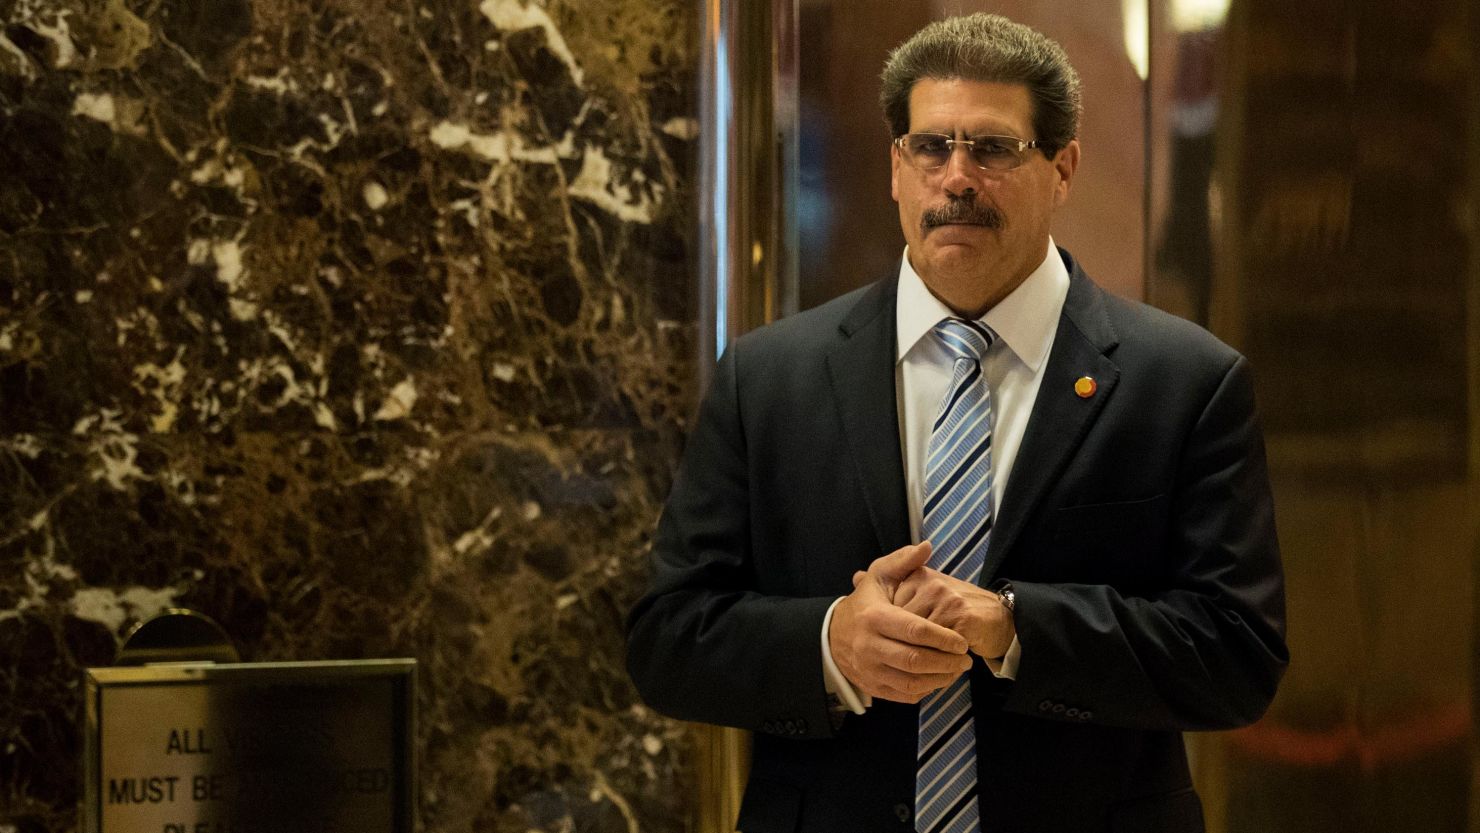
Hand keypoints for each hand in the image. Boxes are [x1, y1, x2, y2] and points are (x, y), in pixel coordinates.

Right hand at [829, 543, 971, 702]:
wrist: (832, 635)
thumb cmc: (864, 603)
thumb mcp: (878, 576)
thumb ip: (903, 561)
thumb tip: (927, 546)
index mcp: (875, 617)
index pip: (915, 630)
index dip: (942, 637)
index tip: (962, 641)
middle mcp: (870, 645)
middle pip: (915, 660)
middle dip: (946, 662)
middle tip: (965, 659)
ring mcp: (870, 669)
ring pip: (911, 681)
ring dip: (940, 679)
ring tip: (957, 670)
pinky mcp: (873, 686)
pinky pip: (904, 694)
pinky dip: (925, 690)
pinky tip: (938, 679)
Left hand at [893, 564, 1014, 659]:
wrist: (999, 618)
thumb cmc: (956, 611)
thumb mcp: (924, 595)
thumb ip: (893, 590)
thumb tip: (855, 576)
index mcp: (918, 576)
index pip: (889, 608)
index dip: (892, 632)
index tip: (896, 643)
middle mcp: (931, 583)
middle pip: (901, 624)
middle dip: (904, 645)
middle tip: (908, 658)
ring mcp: (947, 599)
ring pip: (918, 637)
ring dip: (922, 656)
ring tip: (927, 665)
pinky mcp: (961, 617)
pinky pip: (938, 646)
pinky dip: (938, 660)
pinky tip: (943, 665)